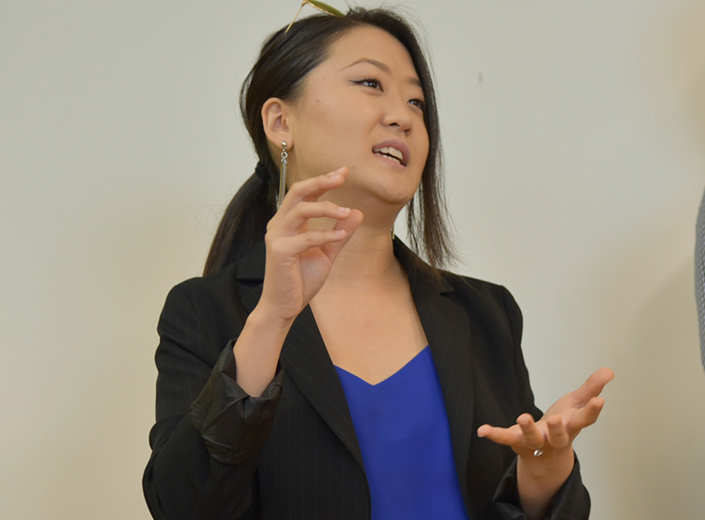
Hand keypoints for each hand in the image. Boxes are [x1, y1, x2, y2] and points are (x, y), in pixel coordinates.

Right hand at [258, 167, 363, 323]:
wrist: (284, 306)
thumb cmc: (300, 280)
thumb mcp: (326, 254)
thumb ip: (339, 234)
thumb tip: (357, 213)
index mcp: (288, 222)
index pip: (304, 193)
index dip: (323, 180)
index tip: (344, 172)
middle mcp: (279, 225)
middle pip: (297, 192)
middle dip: (320, 181)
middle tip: (342, 177)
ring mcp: (277, 237)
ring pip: (300, 210)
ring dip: (325, 208)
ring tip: (346, 211)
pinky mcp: (280, 252)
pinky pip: (305, 238)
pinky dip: (325, 234)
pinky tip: (341, 235)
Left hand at [477, 367, 614, 461]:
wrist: (546, 456)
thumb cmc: (563, 426)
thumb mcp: (576, 405)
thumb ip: (590, 388)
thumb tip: (609, 370)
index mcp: (571, 427)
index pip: (584, 420)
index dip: (592, 410)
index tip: (599, 400)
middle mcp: (554, 438)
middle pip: (559, 437)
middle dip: (558, 430)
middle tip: (556, 420)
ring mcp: (535, 442)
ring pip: (532, 439)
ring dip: (528, 430)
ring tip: (522, 416)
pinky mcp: (517, 441)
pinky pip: (505, 438)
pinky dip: (494, 435)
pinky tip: (482, 430)